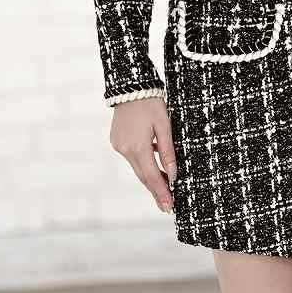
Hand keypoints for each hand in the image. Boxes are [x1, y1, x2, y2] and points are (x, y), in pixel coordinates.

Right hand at [108, 96, 177, 212]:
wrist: (130, 85)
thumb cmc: (151, 101)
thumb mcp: (164, 124)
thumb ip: (168, 150)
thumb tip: (174, 174)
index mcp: (138, 147)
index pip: (153, 177)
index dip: (162, 192)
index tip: (170, 206)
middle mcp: (125, 150)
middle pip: (143, 176)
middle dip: (156, 191)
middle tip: (167, 206)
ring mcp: (119, 146)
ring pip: (137, 167)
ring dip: (150, 178)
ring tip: (164, 189)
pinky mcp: (117, 141)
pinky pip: (132, 157)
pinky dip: (143, 163)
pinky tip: (154, 166)